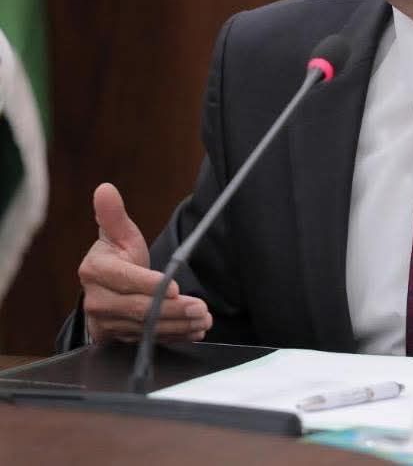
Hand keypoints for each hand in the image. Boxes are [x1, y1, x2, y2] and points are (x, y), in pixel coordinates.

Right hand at [79, 183, 211, 342]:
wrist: (107, 287)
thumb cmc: (117, 256)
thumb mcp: (118, 233)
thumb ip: (114, 214)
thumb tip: (105, 189)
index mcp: (95, 271)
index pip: (125, 279)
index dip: (150, 284)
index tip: (175, 286)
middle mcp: (97, 300)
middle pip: (138, 308)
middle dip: (173, 310)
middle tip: (200, 308)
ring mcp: (106, 322)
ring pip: (146, 327)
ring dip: (178, 324)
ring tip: (203, 319)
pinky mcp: (117, 338)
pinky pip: (148, 339)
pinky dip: (173, 335)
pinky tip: (193, 331)